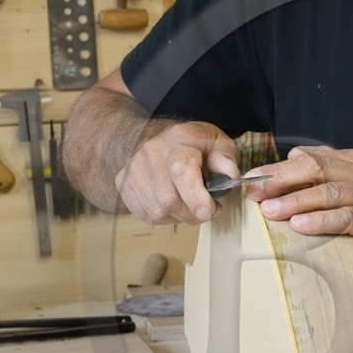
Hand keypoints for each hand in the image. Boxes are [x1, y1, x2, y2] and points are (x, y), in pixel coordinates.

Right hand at [114, 120, 241, 224]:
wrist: (158, 136)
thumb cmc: (193, 144)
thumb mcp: (218, 143)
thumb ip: (226, 159)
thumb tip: (229, 176)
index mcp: (179, 140)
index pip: (181, 170)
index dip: (194, 196)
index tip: (208, 211)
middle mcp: (150, 153)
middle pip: (169, 199)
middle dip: (193, 214)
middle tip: (207, 208)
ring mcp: (133, 169)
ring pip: (157, 211)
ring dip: (178, 216)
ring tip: (188, 203)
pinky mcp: (123, 184)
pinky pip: (145, 214)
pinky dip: (163, 216)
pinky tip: (172, 203)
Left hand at [250, 145, 352, 272]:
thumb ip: (333, 173)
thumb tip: (295, 157)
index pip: (311, 158)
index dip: (278, 168)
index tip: (251, 180)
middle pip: (316, 169)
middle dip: (281, 180)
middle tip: (253, 193)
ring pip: (330, 192)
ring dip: (296, 201)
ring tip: (270, 211)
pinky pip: (349, 219)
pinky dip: (323, 221)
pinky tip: (302, 227)